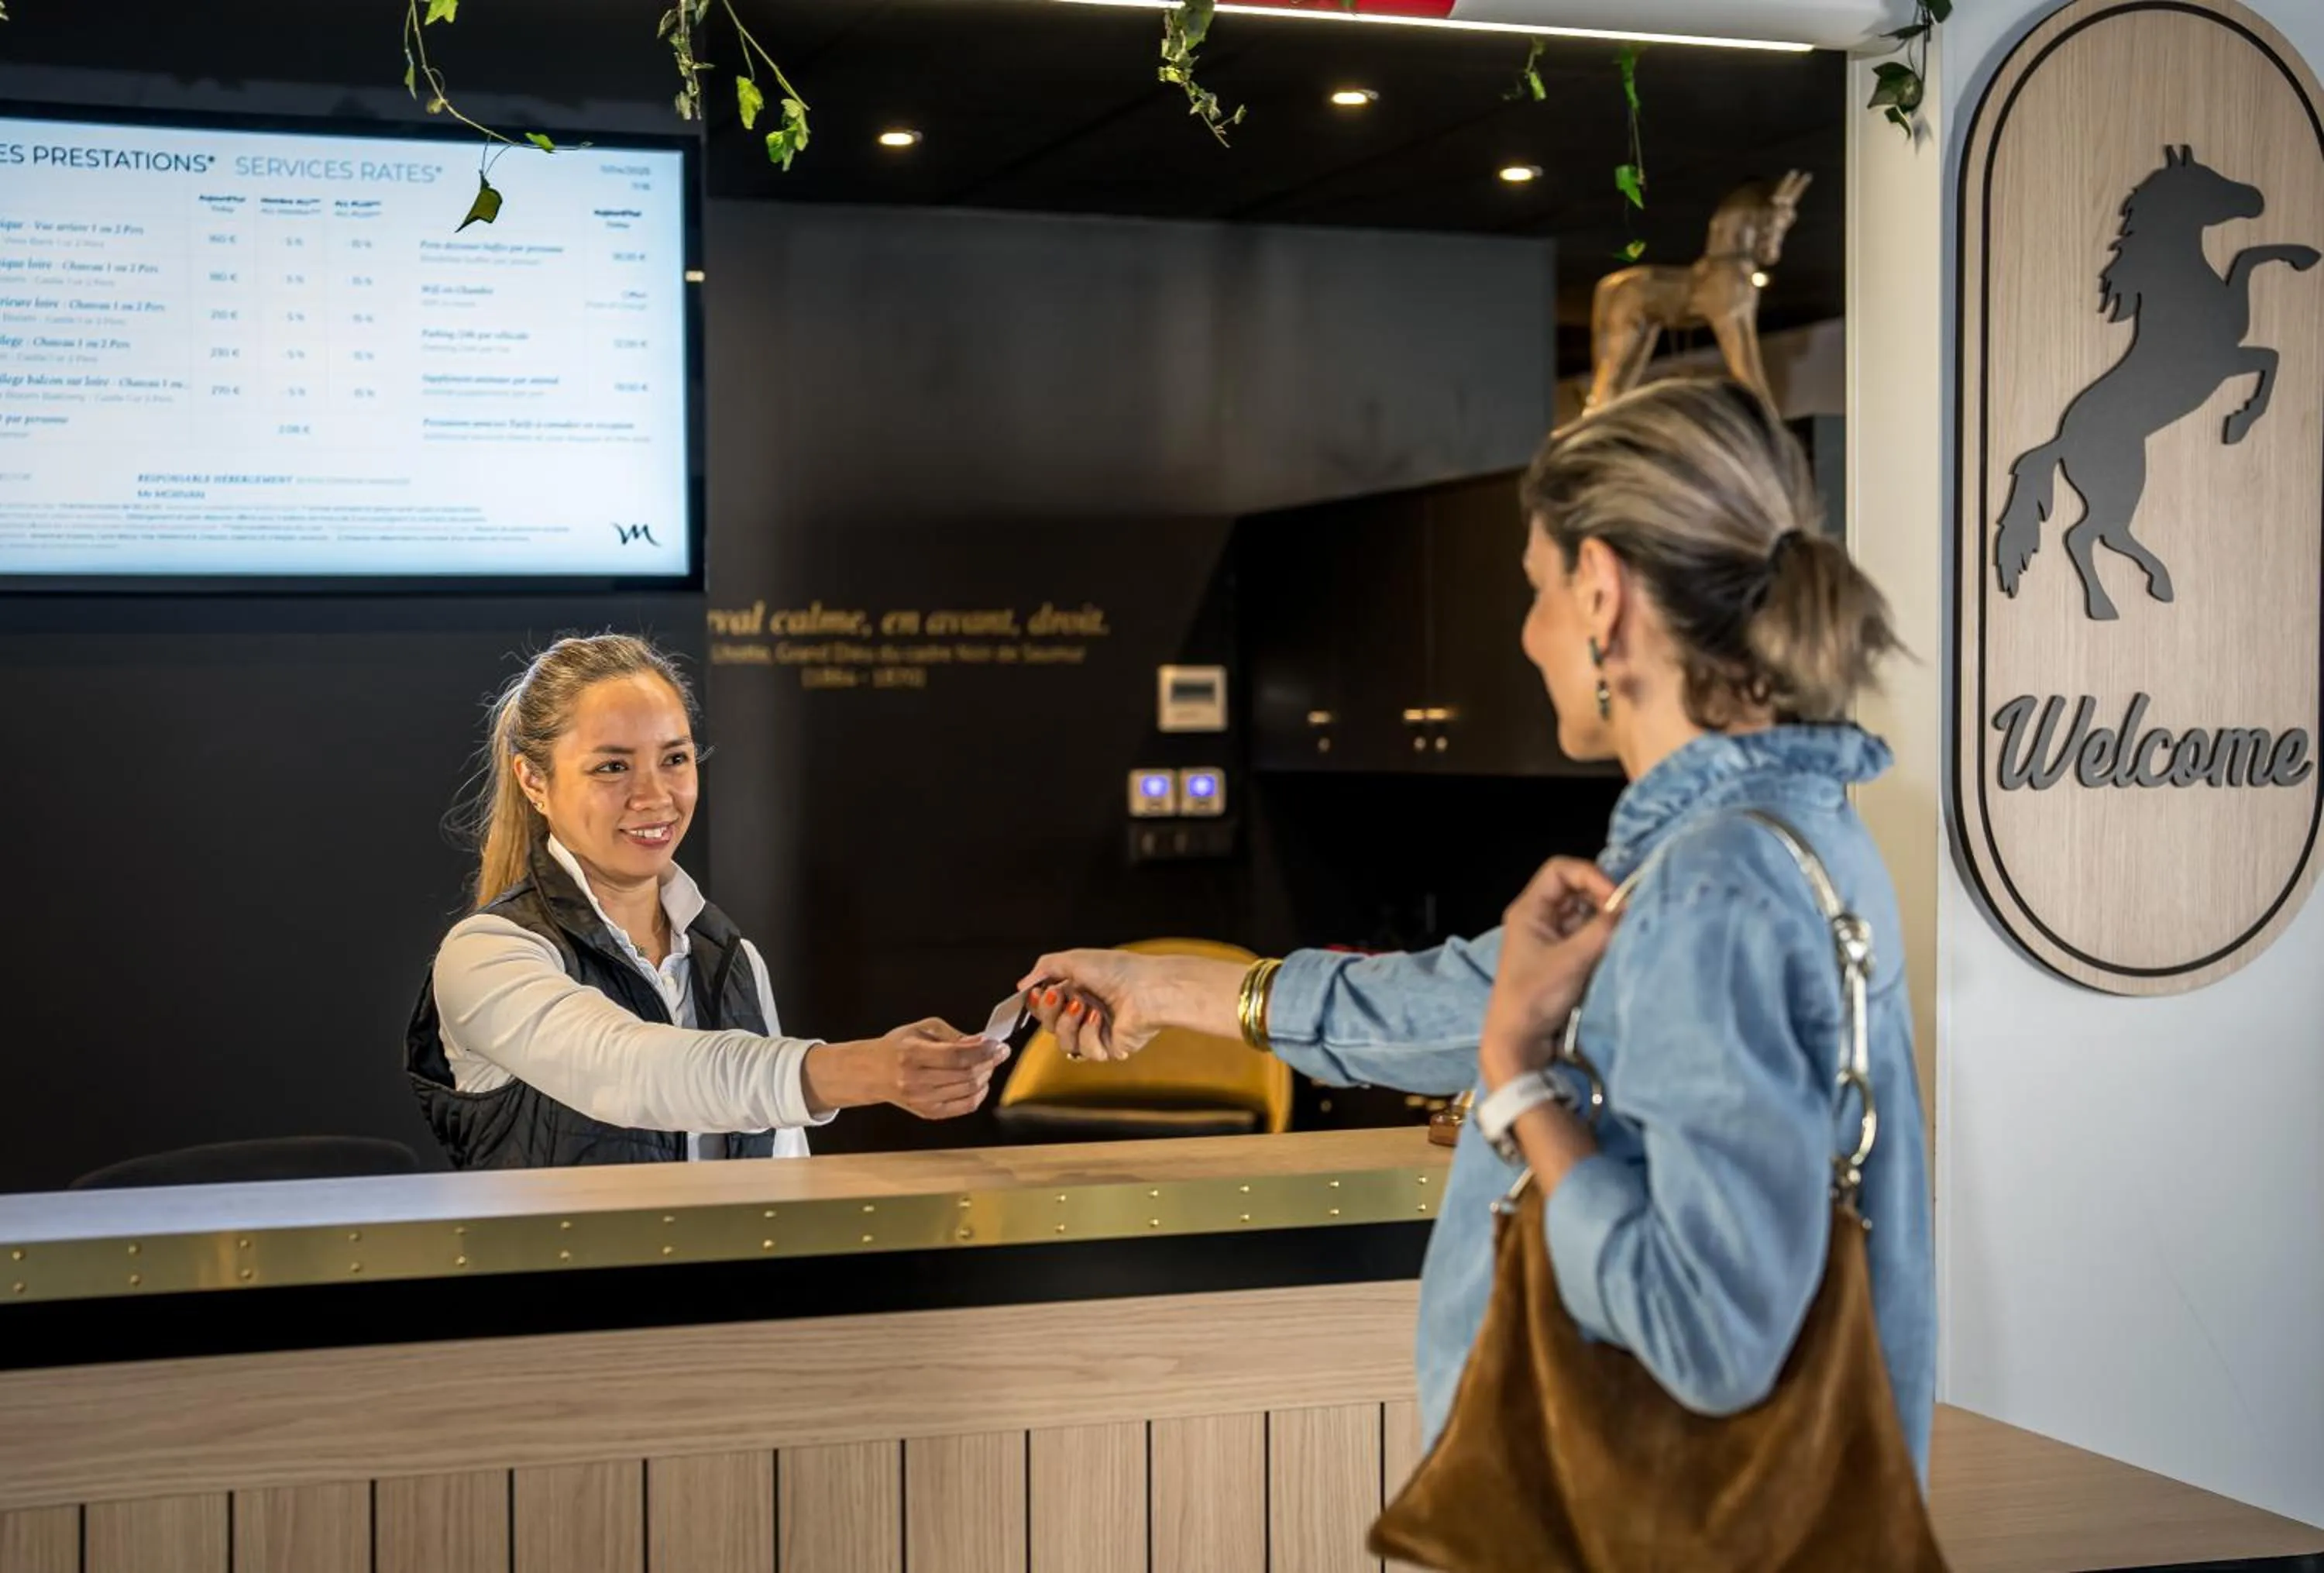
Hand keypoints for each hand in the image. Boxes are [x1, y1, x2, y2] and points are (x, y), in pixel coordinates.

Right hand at [802, 1019, 1006, 1119]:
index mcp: (912, 1055)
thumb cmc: (899, 1046)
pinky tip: (980, 1082)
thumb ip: (954, 1035)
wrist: (873, 1072)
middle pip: (966, 1075)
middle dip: (989, 1062)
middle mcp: (915, 1081)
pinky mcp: (928, 1113)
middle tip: (997, 1052)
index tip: (998, 1045)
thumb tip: (982, 1043)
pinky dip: (979, 1094)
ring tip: (987, 1063)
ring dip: (985, 1075)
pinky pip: (965, 1107)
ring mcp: (922, 1100)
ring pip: (969, 1090)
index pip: (957, 1056)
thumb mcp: (923, 1029)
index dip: (983, 1051)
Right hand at [1014, 949, 1243, 1061]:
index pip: (1044, 1006)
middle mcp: (1084, 1013)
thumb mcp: (1074, 960)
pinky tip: (1099, 1019)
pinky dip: (1088, 1034)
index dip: (1035, 1003)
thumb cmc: (1116, 970)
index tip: (1034, 993)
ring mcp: (1096, 1033)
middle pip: (1048, 1025)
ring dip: (1068, 1023)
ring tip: (1084, 1006)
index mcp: (1076, 992)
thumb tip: (1022, 985)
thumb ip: (1045, 968)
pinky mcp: (1108, 1049)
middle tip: (1058, 995)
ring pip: (1063, 1042)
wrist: (1147, 988)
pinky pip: (1085, 1051)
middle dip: (1049, 1011)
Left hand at [1479, 856, 1620, 1090]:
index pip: (1561, 870)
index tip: (1615, 900)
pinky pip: (1588, 935)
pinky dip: (1604, 937)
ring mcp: (1551, 938)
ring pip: (1586, 913)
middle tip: (1627, 917)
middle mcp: (1539, 918)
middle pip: (1577, 889)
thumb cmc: (1535, 996)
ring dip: (1606, 920)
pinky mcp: (1564, 957)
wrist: (1519, 1041)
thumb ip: (1603, 930)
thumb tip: (1632, 908)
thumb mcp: (1573, 959)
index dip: (1591, 876)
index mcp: (1529, 910)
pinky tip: (1619, 946)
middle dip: (1603, 899)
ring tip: (1625, 933)